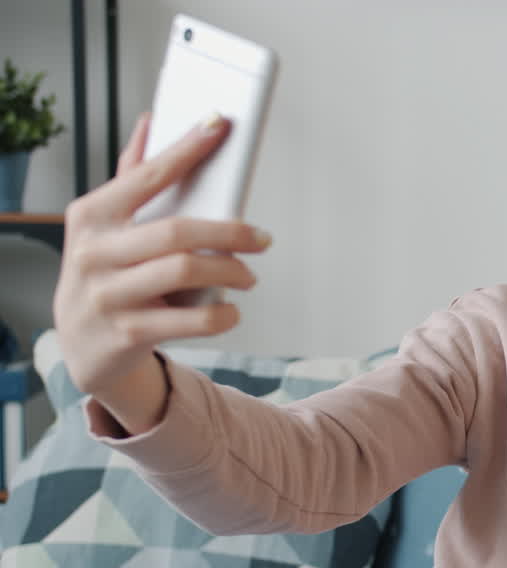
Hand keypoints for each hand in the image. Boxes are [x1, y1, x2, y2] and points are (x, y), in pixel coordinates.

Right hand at [53, 111, 269, 400]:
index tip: (219, 126)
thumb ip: (131, 176)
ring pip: (185, 273)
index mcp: (92, 216)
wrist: (83, 343)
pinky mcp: (128, 333)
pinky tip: (231, 310)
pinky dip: (222, 315)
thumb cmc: (106, 273)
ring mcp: (108, 295)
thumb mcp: (106, 226)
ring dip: (231, 272)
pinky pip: (191, 320)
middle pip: (177, 232)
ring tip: (248, 275)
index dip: (185, 150)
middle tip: (261, 239)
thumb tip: (152, 123)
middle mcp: (94, 253)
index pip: (146, 176)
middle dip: (230, 232)